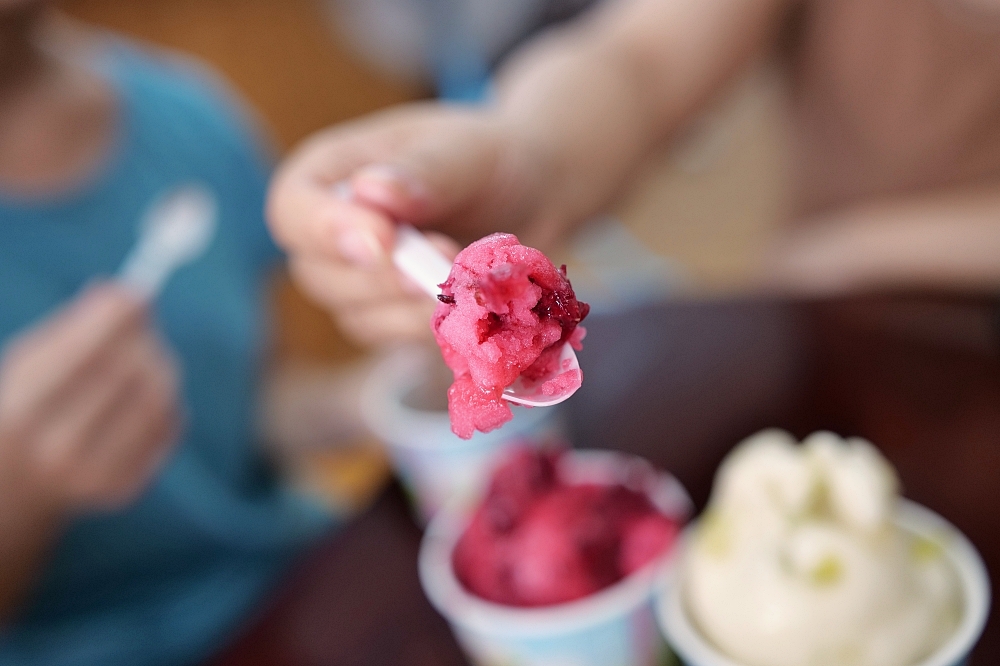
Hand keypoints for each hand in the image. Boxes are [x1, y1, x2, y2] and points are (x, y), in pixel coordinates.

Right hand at [0, 283, 181, 516]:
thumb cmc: (31, 402)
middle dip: (140, 340)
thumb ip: (76, 326)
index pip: (79, 357)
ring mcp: (93, 475)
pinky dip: (166, 398)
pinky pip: (170, 424)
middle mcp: (55, 450)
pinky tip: (144, 395)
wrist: (19, 480)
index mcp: (19, 412)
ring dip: (160, 365)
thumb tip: (126, 292)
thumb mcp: (33, 361)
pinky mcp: (125, 488)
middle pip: (126, 375)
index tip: (136, 294)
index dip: (113, 321)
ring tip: (143, 358)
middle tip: (140, 326)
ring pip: (158, 398)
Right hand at [267, 103, 551, 345]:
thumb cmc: (483, 158)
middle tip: (445, 261)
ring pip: (356, 316)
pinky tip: (470, 304)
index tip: (383, 240)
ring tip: (466, 280)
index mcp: (325, 175)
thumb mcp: (461, 148)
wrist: (529, 194)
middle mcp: (329, 235)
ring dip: (412, 307)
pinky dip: (433, 325)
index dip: (327, 231)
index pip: (293, 211)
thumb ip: (421, 170)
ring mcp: (356, 284)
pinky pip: (397, 337)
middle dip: (382, 277)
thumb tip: (372, 192)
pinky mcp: (392, 319)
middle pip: (319, 275)